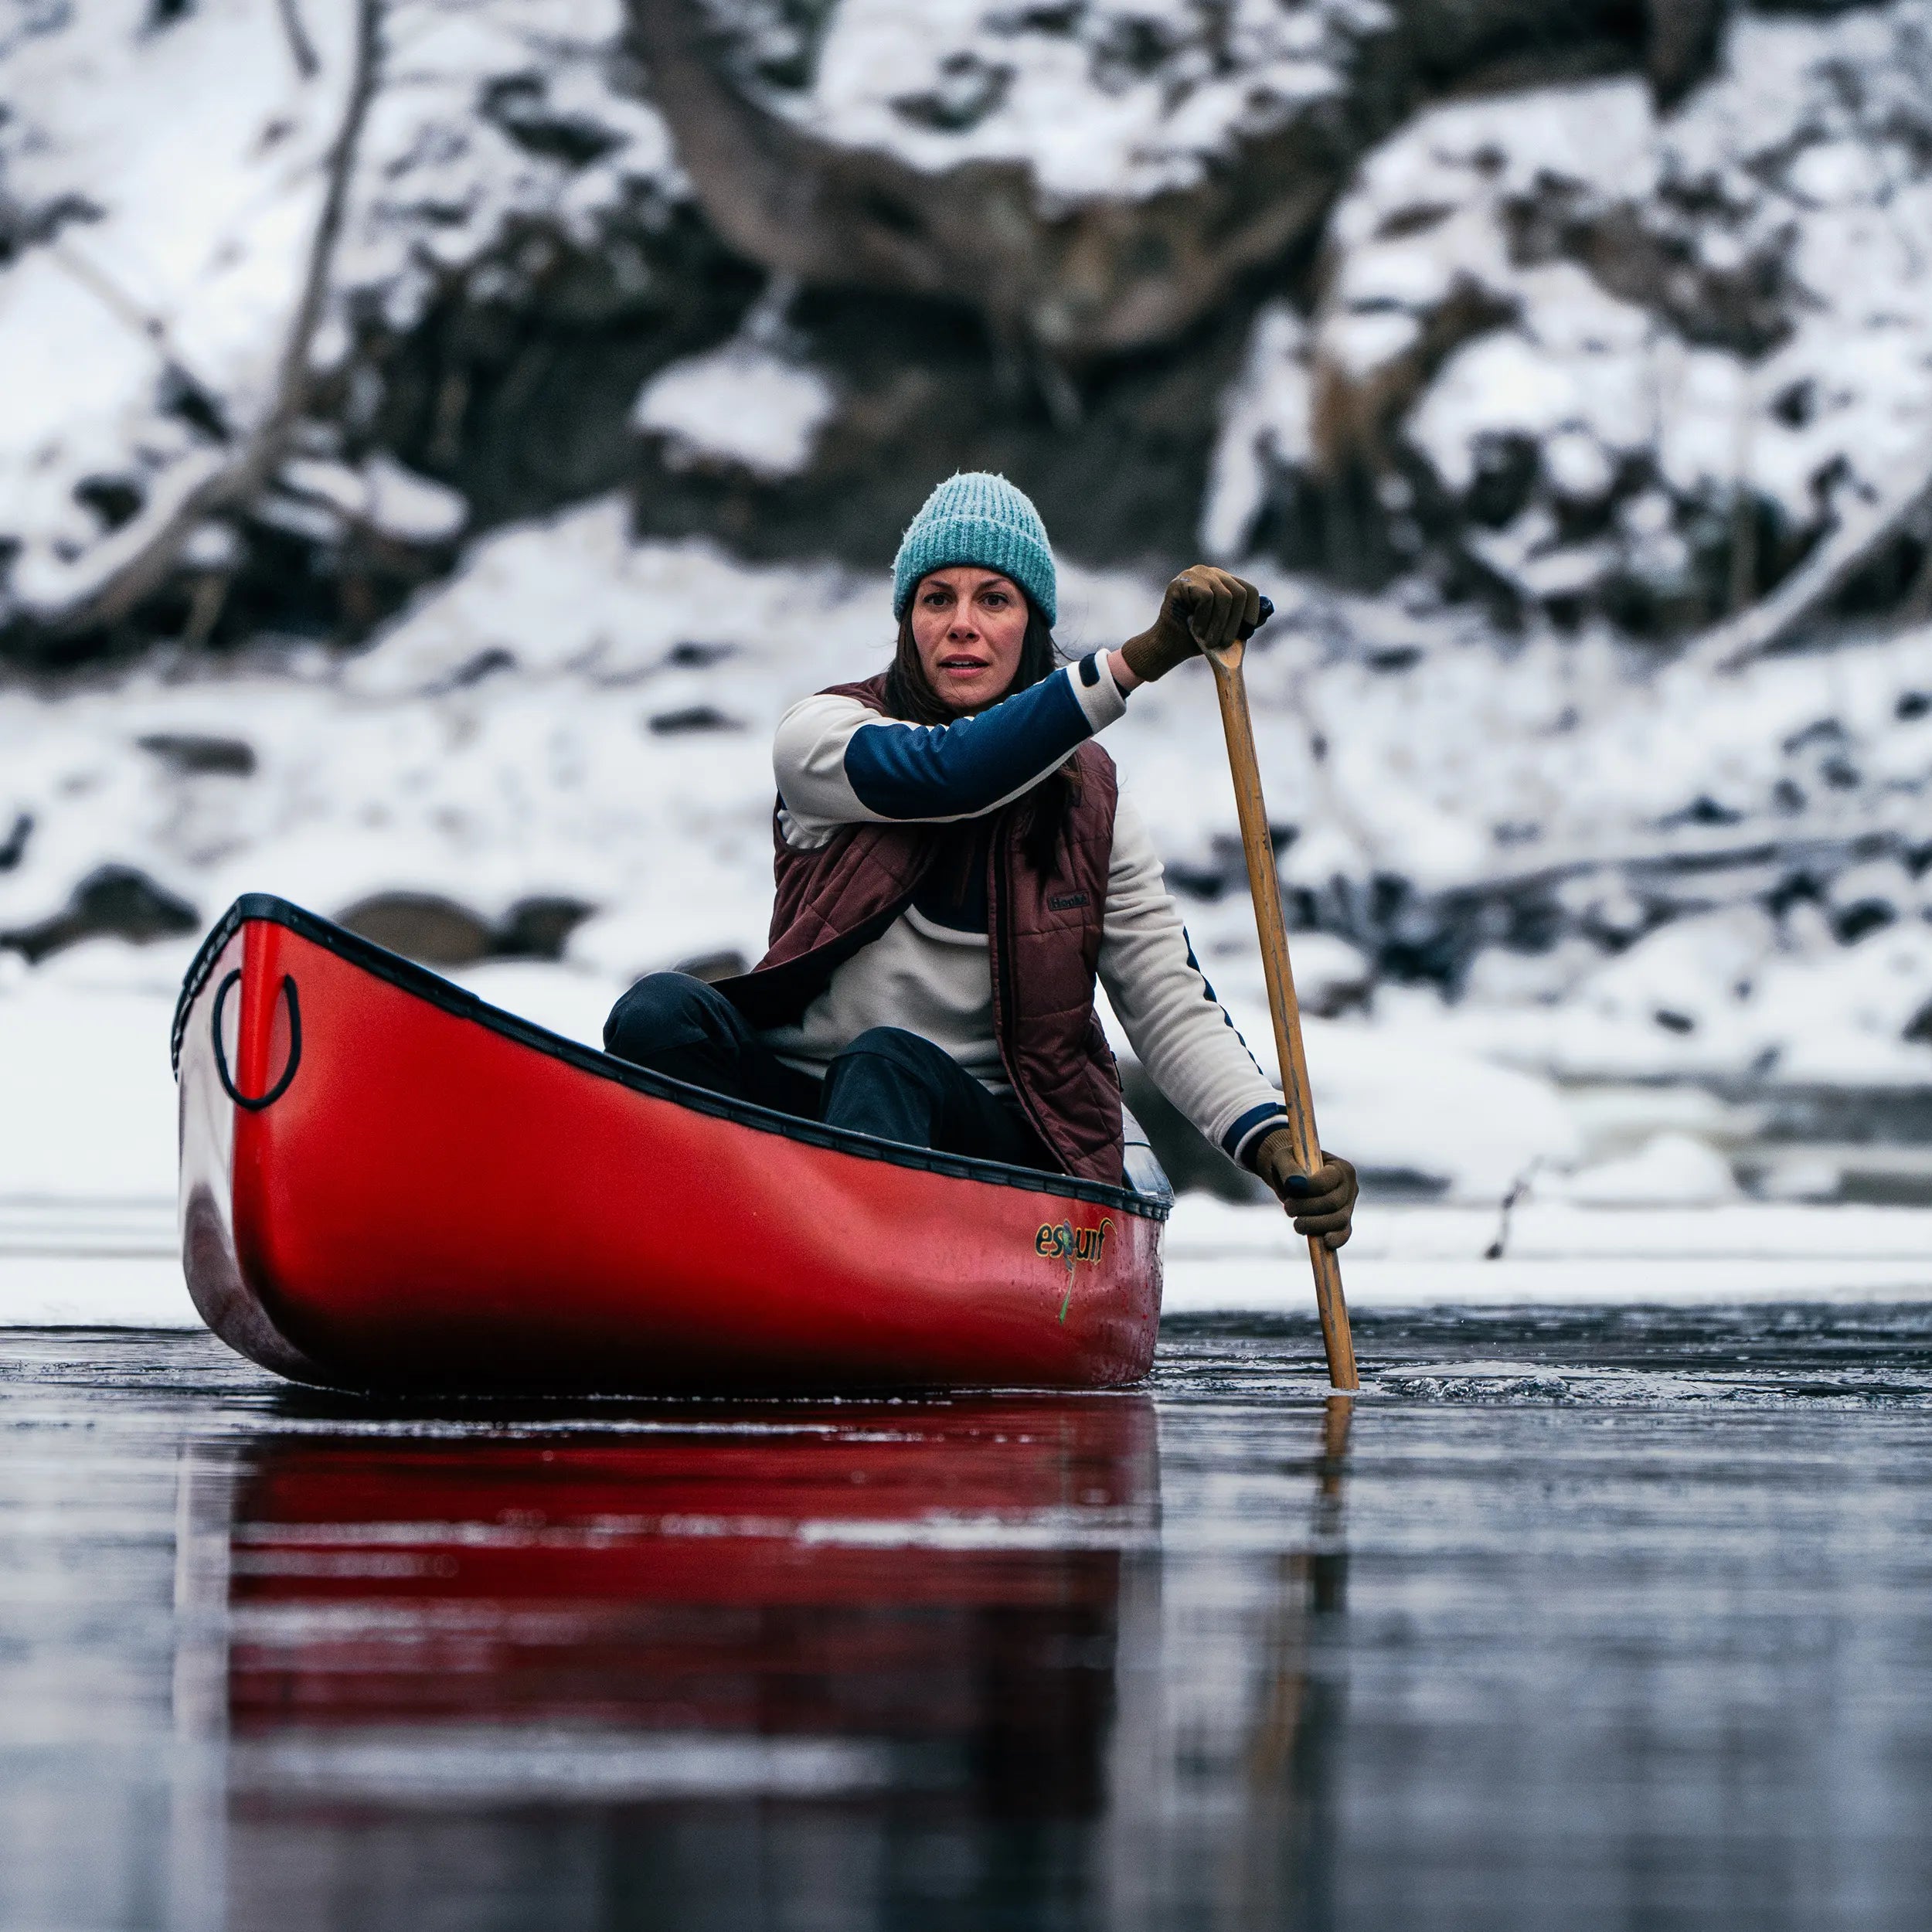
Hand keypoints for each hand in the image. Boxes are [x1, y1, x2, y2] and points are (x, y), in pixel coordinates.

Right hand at [1117, 565, 1262, 684]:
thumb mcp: (1226, 631)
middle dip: (1235, 623)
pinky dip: (1204, 619)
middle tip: (1225, 643)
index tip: (1247, 632)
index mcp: (1224, 582)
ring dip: (1219, 625)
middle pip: (1239, 593)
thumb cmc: (1196, 639)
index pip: (1249, 590)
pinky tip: (1194, 629)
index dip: (1252, 612)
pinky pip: (1207, 598)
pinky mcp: (1184, 580)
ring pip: (1225, 597)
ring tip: (1208, 641)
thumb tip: (1267, 612)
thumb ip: (1244, 621)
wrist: (1168, 646)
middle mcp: (1212, 573)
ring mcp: (1197, 573)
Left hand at [1255, 1133, 1356, 1248]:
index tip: (1290, 1190)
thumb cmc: (1290, 1165)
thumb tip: (1295, 1184)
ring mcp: (1348, 1206)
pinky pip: (1344, 1233)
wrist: (1293, 1179)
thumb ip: (1288, 1168)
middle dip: (1307, 1208)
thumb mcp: (1283, 1158)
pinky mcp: (1344, 1222)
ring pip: (1338, 1220)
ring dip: (1314, 1225)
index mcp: (1339, 1167)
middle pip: (1333, 1203)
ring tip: (1296, 1224)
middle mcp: (1349, 1186)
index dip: (1309, 1189)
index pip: (1328, 1181)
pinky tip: (1325, 1243)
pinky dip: (1336, 1240)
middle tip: (1288, 1208)